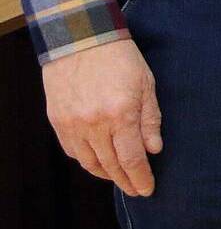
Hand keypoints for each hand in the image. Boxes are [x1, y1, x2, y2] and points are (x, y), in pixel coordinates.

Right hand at [42, 38, 162, 196]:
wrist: (81, 38)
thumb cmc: (120, 58)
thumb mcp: (146, 84)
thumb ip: (150, 120)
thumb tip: (154, 150)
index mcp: (121, 114)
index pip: (132, 159)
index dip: (141, 178)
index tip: (147, 189)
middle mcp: (94, 124)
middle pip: (111, 165)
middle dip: (126, 181)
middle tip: (136, 189)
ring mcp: (73, 124)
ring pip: (89, 162)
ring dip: (106, 174)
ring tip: (120, 178)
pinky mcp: (57, 121)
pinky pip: (72, 151)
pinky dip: (87, 160)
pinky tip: (98, 162)